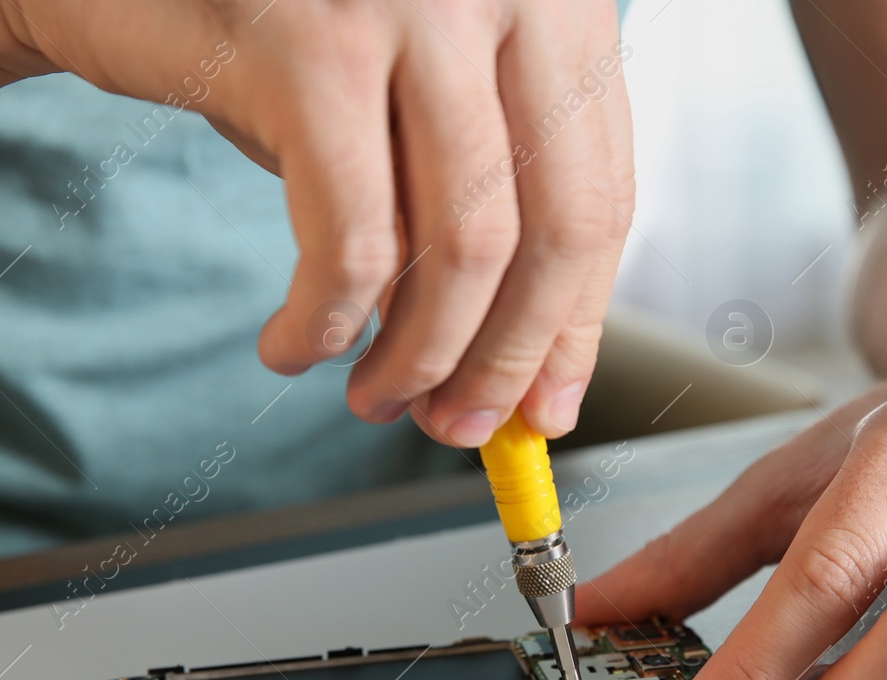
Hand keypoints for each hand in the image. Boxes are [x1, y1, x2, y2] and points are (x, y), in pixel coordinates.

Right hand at [0, 0, 632, 445]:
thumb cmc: (285, 38)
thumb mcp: (411, 110)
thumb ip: (479, 210)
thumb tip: (529, 379)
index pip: (602, 193)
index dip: (575, 323)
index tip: (543, 407)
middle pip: (552, 228)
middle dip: (505, 361)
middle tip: (460, 429)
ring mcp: (411, 9)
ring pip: (464, 246)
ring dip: (420, 358)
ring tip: (375, 399)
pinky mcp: (309, 46)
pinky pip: (352, 242)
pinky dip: (327, 323)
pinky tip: (297, 347)